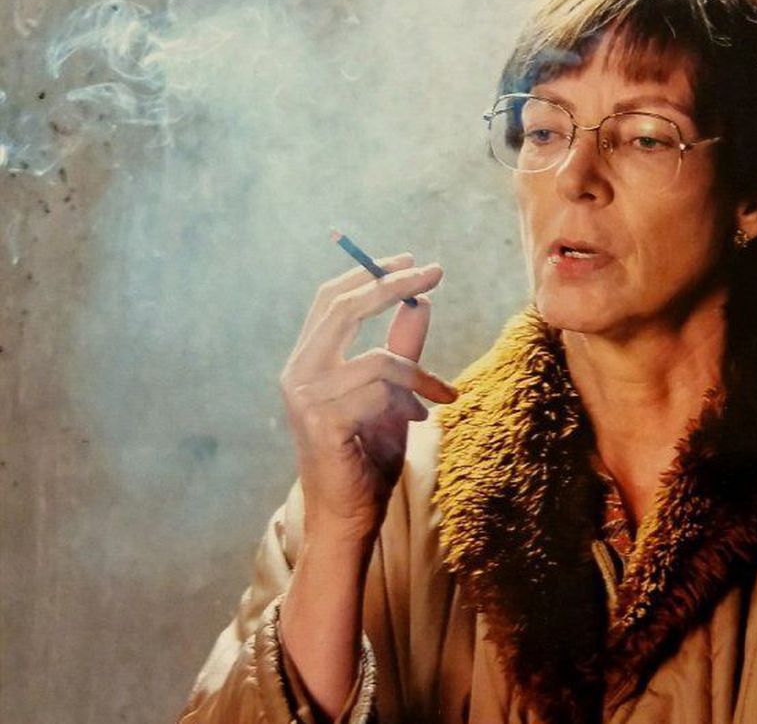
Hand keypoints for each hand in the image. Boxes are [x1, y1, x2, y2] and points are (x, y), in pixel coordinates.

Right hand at [278, 253, 457, 541]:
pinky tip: (418, 422)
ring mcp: (306, 397)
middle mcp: (298, 372)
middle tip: (436, 271)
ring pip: (380, 361)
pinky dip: (412, 402)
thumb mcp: (393, 393)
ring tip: (438, 400)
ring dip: (420, 378)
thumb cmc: (368, 454)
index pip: (330, 300)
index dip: (369, 274)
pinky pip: (383, 392)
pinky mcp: (324, 422)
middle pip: (344, 307)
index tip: (411, 261)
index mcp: (307, 361)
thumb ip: (402, 348)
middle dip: (393, 284)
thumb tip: (421, 302)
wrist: (350, 515)